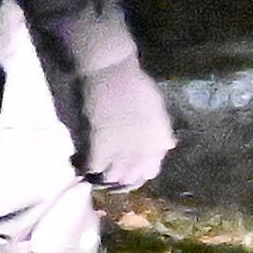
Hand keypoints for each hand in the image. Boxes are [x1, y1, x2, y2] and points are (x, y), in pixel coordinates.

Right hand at [51, 15, 175, 189]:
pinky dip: (90, 167)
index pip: (150, 170)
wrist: (112, 72)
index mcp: (158, 140)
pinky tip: (86, 164)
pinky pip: (94, 165)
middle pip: (131, 178)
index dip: (140, 174)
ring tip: (100, 172)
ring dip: (107, 177)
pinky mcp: (101, 142)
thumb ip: (161, 131)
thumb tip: (167, 146)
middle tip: (112, 177)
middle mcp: (143, 148)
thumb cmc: (136, 86)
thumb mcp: (157, 109)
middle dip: (122, 180)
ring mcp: (121, 147)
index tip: (132, 173)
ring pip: (113, 176)